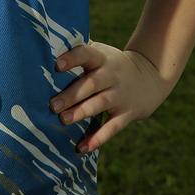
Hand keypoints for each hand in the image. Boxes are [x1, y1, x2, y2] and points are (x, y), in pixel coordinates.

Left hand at [49, 40, 174, 153]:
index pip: (86, 54)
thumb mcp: (100, 52)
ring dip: (81, 113)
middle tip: (53, 105)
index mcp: (101, 57)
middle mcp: (111, 75)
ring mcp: (120, 95)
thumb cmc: (110, 63)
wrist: (149, 76)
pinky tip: (82, 147)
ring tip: (63, 120)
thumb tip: (46, 47)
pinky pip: (112, 127)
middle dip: (72, 95)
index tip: (57, 65)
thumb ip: (79, 51)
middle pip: (91, 84)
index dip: (72, 59)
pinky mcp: (127, 114)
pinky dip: (98, 138)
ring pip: (100, 104)